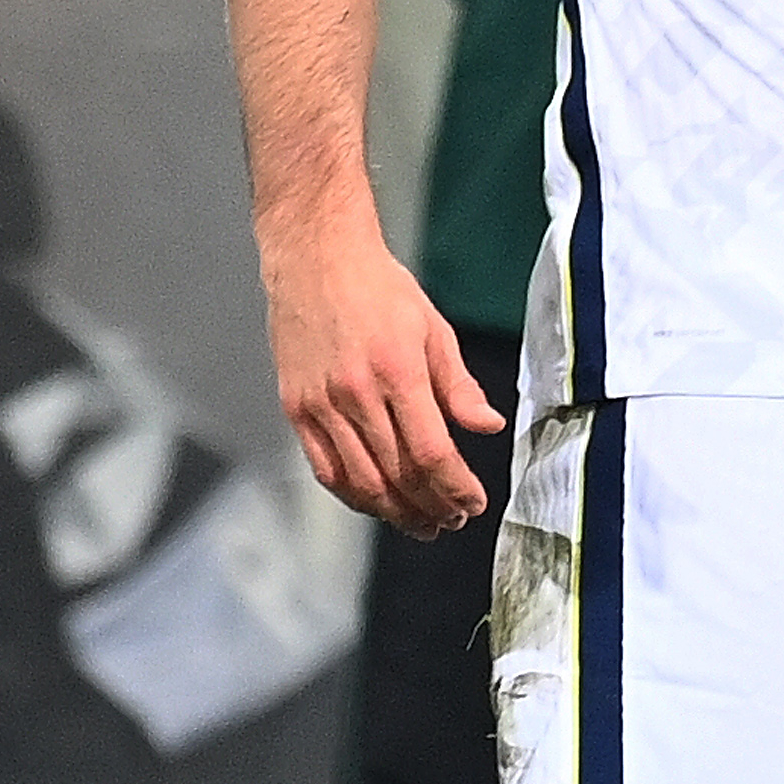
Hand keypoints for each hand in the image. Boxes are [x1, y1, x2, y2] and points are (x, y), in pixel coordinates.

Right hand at [267, 223, 501, 532]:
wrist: (315, 260)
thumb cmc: (381, 290)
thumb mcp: (435, 330)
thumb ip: (459, 385)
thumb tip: (488, 426)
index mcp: (398, 372)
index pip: (432, 451)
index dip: (456, 487)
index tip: (474, 502)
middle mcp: (355, 393)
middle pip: (397, 473)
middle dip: (430, 506)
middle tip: (452, 521)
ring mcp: (320, 404)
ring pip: (359, 480)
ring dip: (394, 511)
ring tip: (421, 523)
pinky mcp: (295, 408)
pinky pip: (324, 467)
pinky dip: (352, 493)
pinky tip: (376, 502)